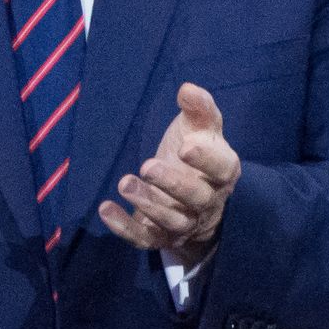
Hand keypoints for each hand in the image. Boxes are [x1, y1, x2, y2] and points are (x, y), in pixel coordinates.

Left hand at [98, 83, 240, 266]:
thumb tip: (188, 89)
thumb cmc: (195, 157)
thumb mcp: (201, 130)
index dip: (206, 160)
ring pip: (171, 220)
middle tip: (148, 166)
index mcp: (222, 173)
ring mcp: (183, 223)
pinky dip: (125, 227)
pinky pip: (145, 239)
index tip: (186, 146)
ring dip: (148, 204)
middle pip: (195, 198)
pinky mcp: (160, 237)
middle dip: (173, 184)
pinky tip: (105, 209)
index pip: (221, 168)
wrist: (193, 202)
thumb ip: (199, 109)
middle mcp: (207, 202)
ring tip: (125, 183)